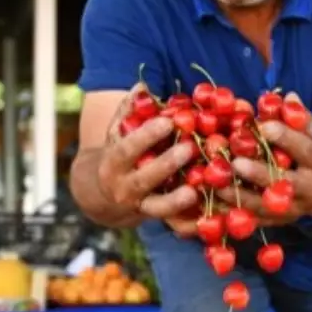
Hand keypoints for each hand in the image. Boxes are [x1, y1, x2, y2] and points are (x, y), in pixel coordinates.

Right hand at [97, 84, 198, 220]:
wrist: (103, 196)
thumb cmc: (119, 153)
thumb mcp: (118, 133)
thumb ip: (130, 111)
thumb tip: (142, 86)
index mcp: (114, 163)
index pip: (128, 148)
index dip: (147, 136)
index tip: (168, 121)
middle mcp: (125, 188)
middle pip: (145, 178)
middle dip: (166, 164)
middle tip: (190, 148)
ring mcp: (141, 207)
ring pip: (158, 208)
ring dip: (175, 201)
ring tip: (194, 191)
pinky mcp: (159, 221)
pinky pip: (175, 226)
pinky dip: (191, 224)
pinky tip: (209, 219)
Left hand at [222, 93, 311, 222]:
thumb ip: (301, 118)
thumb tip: (286, 97)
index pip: (305, 151)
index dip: (286, 138)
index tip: (263, 126)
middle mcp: (309, 190)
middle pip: (284, 183)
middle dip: (258, 174)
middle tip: (235, 162)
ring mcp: (294, 209)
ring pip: (266, 207)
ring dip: (239, 197)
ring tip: (215, 184)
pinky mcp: (280, 222)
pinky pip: (255, 221)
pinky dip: (233, 214)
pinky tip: (213, 203)